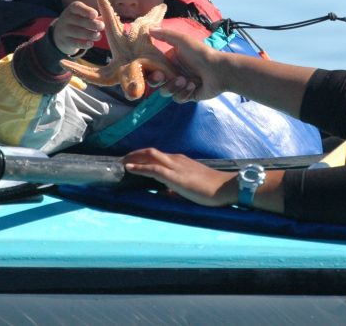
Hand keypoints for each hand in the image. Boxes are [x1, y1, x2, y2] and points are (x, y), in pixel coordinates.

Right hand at [50, 1, 103, 54]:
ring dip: (89, 34)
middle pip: (79, 20)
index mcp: (73, 8)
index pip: (77, 7)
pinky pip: (74, 43)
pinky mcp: (65, 41)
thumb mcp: (84, 16)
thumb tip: (110, 17)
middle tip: (102, 26)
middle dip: (91, 24)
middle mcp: (66, 18)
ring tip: (99, 36)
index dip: (86, 11)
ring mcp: (64, 30)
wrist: (61, 34)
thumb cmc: (79, 21)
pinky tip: (91, 44)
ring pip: (77, 32)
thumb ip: (96, 17)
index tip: (95, 14)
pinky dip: (83, 44)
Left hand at [122, 148, 236, 206]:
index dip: (143, 156)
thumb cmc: (211, 189)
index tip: (131, 160)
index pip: (158, 155)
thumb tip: (164, 193)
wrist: (224, 187)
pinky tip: (129, 169)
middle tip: (122, 159)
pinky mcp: (174, 176)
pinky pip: (153, 169)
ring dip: (134, 158)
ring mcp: (175, 166)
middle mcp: (176, 160)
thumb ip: (176, 188)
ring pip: (150, 156)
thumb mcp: (190, 186)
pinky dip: (139, 167)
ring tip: (122, 162)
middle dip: (135, 154)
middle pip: (151, 152)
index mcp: (180, 161)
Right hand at [148, 27, 226, 101]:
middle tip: (164, 76)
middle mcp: (173, 73)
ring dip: (175, 86)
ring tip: (186, 80)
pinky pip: (178, 98)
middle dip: (159, 80)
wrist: (218, 70)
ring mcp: (180, 85)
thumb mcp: (183, 40)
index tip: (155, 70)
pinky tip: (194, 85)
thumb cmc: (200, 53)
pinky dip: (185, 93)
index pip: (153, 68)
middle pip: (156, 82)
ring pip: (166, 92)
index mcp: (170, 61)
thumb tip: (148, 29)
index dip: (150, 71)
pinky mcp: (187, 96)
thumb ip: (165, 35)